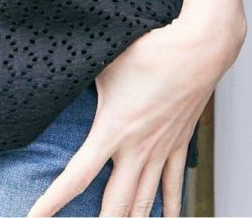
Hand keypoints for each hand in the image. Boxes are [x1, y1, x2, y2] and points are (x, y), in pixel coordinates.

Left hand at [25, 10, 245, 217]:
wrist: (199, 50)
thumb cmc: (152, 51)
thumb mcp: (106, 63)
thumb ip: (84, 79)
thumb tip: (60, 75)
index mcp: (113, 130)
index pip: (76, 177)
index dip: (52, 202)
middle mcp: (137, 149)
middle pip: (114, 206)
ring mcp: (161, 150)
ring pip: (145, 204)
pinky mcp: (180, 145)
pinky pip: (174, 186)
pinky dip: (171, 208)